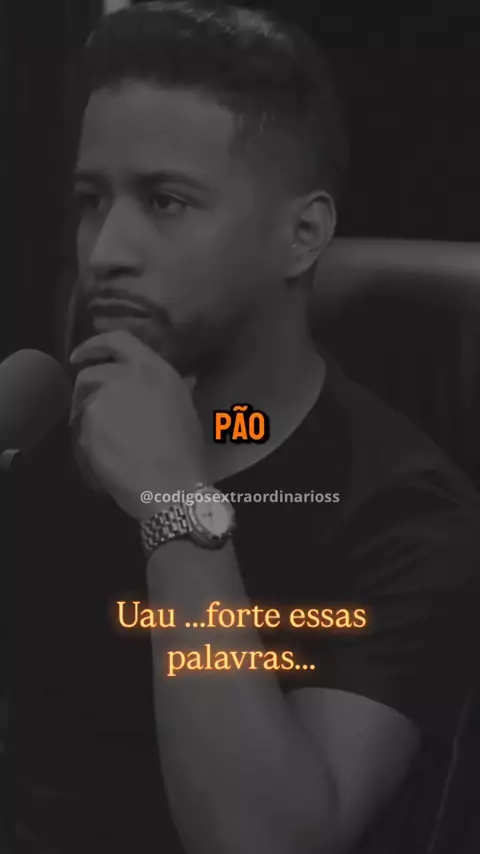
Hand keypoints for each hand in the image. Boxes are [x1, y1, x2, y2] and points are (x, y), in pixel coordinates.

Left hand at [69, 330, 207, 518]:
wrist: (169, 483)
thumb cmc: (186, 453)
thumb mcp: (184, 409)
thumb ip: (168, 390)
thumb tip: (172, 384)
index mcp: (156, 370)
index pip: (118, 340)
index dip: (95, 345)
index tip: (81, 355)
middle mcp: (128, 375)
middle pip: (91, 373)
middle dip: (85, 391)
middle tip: (89, 408)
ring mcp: (106, 395)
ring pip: (82, 401)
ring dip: (85, 417)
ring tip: (100, 439)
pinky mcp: (90, 419)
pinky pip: (79, 427)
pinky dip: (86, 441)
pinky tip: (100, 457)